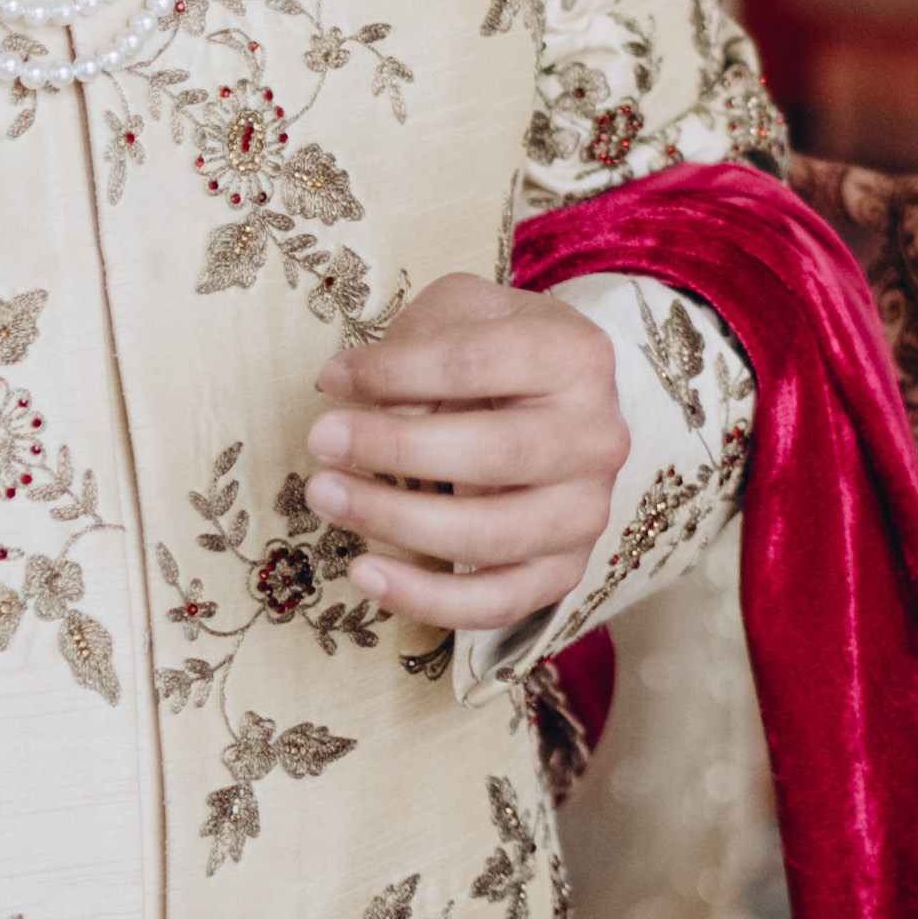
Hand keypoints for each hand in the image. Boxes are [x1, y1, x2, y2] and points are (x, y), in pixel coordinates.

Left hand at [303, 271, 629, 630]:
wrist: (557, 405)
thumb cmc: (497, 351)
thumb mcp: (461, 315)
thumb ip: (420, 345)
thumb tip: (372, 405)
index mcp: (576, 357)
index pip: (478, 362)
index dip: (396, 370)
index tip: (333, 376)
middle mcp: (597, 438)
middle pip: (494, 453)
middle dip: (395, 449)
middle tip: (321, 439)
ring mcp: (586, 512)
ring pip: (491, 534)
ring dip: (396, 520)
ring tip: (327, 498)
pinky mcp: (564, 572)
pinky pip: (497, 603)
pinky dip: (426, 599)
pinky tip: (365, 574)